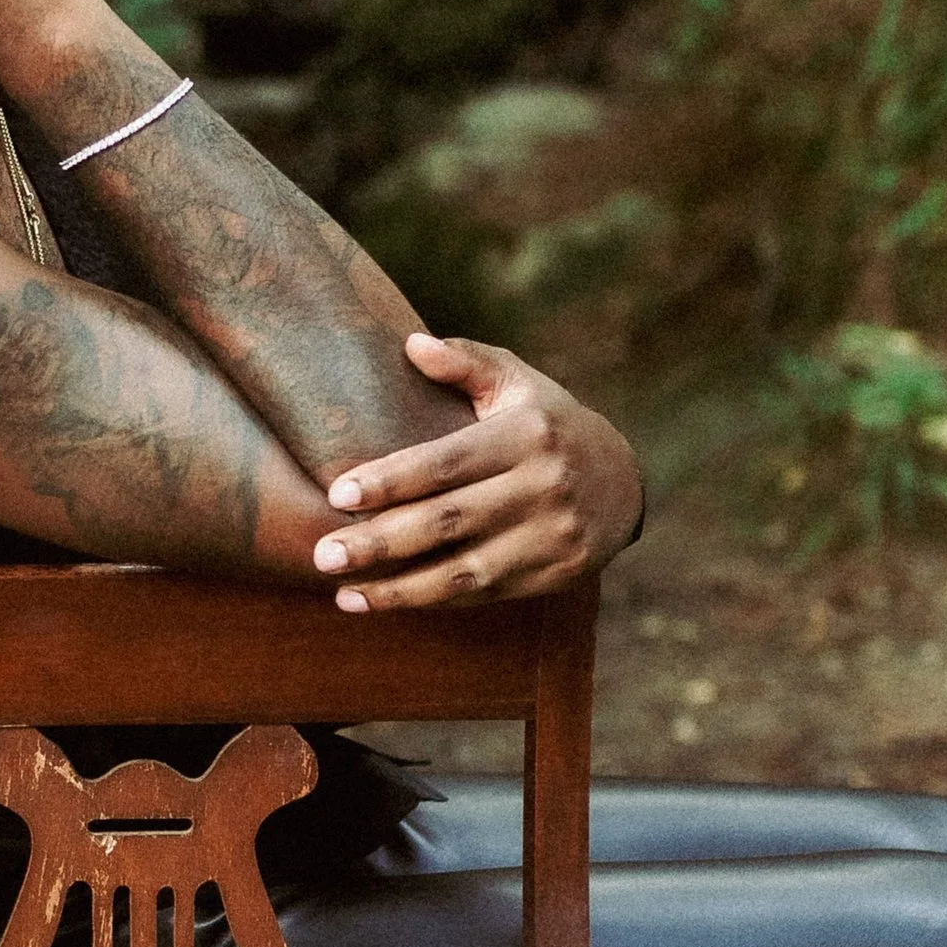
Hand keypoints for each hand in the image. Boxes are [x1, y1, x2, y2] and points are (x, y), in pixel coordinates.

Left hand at [310, 331, 643, 609]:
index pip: (448, 461)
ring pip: (465, 570)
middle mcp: (543, 487)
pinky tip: (382, 601)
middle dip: (381, 541)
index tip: (338, 493)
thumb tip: (412, 344)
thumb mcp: (517, 383)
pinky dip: (430, 602)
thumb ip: (465, 363)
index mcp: (527, 434)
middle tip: (323, 554)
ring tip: (343, 593)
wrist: (624, 482)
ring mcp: (552, 536)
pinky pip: (484, 593)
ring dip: (399, 588)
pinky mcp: (556, 575)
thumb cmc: (547, 425)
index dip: (392, 480)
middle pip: (449, 521)